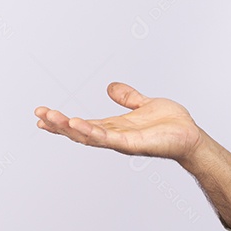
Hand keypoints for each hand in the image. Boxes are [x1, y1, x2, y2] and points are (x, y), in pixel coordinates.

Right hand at [34, 82, 202, 163]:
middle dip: (58, 125)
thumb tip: (110, 86)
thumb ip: (128, 97)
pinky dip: (91, 132)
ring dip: (69, 128)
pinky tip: (77, 124)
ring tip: (51, 119)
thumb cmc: (172, 124)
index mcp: (114, 127)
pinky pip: (108, 139)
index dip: (62, 121)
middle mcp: (114, 136)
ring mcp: (122, 142)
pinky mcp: (133, 144)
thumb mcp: (144, 104)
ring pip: (89, 136)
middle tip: (38, 114)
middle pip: (79, 132)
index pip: (82, 124)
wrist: (191, 135)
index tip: (41, 114)